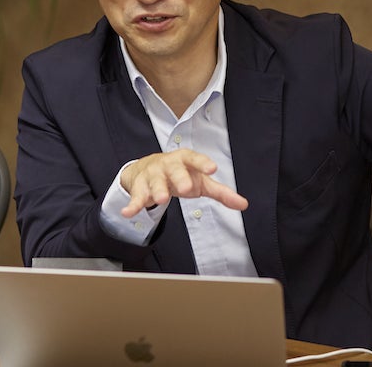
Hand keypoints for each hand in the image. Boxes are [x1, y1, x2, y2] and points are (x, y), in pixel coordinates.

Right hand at [120, 148, 248, 216]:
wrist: (148, 168)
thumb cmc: (180, 174)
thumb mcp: (201, 182)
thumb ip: (221, 193)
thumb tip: (243, 204)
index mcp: (185, 160)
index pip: (195, 158)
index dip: (203, 163)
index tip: (212, 169)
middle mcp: (168, 164)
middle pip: (174, 169)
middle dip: (179, 178)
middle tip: (185, 188)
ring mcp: (152, 175)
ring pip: (154, 182)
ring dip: (156, 190)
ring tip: (159, 200)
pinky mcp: (139, 187)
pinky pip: (136, 196)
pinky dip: (132, 205)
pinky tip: (128, 213)